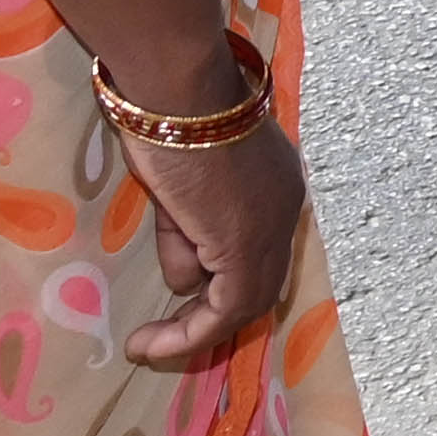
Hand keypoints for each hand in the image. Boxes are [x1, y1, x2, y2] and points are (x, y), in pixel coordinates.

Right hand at [103, 66, 313, 371]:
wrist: (177, 89)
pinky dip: (190, 334)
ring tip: (150, 346)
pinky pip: (227, 308)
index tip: (178, 306)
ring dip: (195, 332)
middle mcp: (287, 210)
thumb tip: (185, 284)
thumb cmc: (171, 119)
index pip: (258, 254)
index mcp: (277, 187)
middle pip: (259, 284)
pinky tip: (148, 344)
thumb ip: (186, 236)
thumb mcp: (178, 188)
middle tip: (164, 338)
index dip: (220, 286)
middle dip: (210, 316)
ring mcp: (273, 228)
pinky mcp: (247, 244)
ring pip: (247, 302)